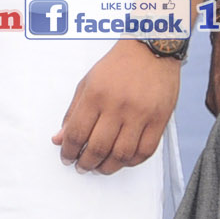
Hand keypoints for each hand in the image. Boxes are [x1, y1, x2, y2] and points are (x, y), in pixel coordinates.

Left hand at [54, 40, 178, 174]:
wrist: (150, 50)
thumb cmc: (118, 66)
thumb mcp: (87, 83)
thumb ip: (73, 112)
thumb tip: (60, 139)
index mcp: (96, 95)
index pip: (77, 133)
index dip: (69, 151)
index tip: (66, 158)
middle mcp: (117, 106)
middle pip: (98, 148)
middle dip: (86, 163)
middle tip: (82, 167)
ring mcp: (140, 114)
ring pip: (122, 154)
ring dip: (108, 167)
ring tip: (100, 168)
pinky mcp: (159, 119)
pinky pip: (145, 151)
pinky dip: (132, 162)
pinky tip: (122, 161)